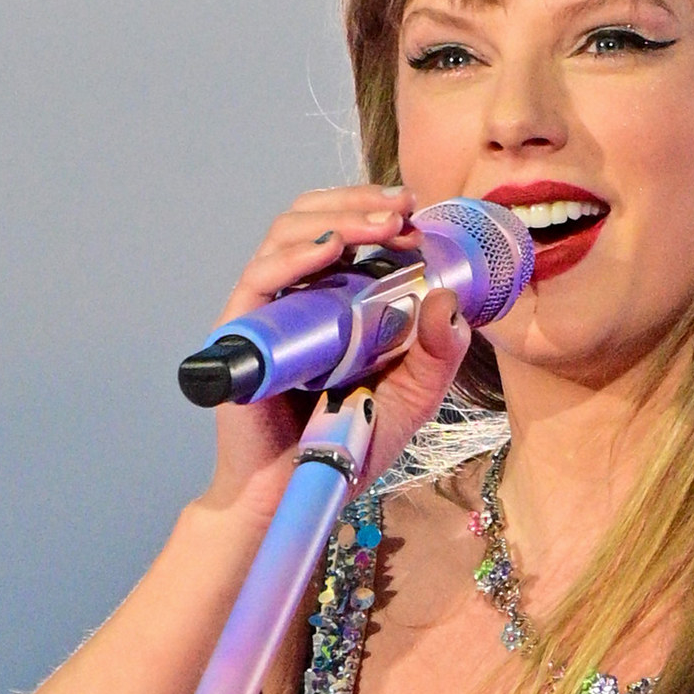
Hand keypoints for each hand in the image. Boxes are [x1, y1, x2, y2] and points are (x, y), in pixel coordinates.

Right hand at [195, 182, 467, 515]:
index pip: (344, 231)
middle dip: (360, 203)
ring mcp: (267, 311)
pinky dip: (294, 255)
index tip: (417, 212)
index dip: (376, 212)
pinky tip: (331, 247)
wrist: (299, 490)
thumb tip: (451, 299)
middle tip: (404, 208)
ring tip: (382, 225)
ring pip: (286, 235)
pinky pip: (260, 278)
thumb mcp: (412, 397)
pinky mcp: (243, 333)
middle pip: (313, 219)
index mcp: (331, 300)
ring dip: (337, 218)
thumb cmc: (348, 445)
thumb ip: (439, 354)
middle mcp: (296, 295)